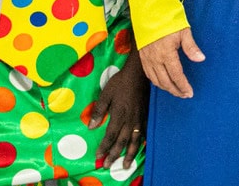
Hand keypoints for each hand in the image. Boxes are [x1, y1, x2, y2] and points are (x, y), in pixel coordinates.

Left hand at [90, 46, 148, 166]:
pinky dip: (143, 142)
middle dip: (114, 155)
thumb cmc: (121, 82)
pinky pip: (145, 132)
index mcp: (119, 115)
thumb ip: (99, 110)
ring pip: (134, 140)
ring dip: (130, 154)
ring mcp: (140, 119)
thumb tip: (91, 126)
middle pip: (122, 141)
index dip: (104, 147)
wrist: (139, 73)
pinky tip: (141, 148)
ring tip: (126, 165)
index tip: (98, 156)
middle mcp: (130, 120)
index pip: (110, 135)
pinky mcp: (146, 115)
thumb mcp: (106, 94)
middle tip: (108, 165)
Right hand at [138, 27, 203, 97]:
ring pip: (156, 81)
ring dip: (167, 88)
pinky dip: (157, 82)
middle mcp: (155, 59)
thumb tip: (201, 59)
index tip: (190, 93)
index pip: (176, 75)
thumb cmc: (168, 21)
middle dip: (176, 90)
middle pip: (166, 82)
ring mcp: (147, 60)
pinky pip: (149, 75)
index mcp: (166, 54)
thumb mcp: (183, 32)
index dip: (183, 86)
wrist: (149, 14)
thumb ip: (191, 47)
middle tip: (185, 95)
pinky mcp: (142, 58)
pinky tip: (164, 83)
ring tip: (177, 91)